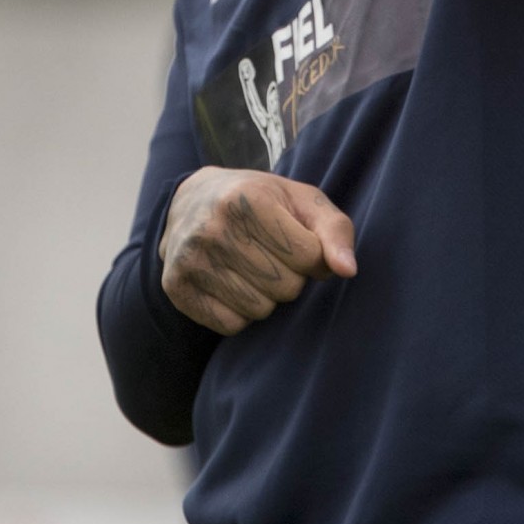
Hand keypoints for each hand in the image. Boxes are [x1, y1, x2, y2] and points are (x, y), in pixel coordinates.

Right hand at [159, 167, 357, 334]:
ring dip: (267, 296)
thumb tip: (347, 271)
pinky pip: (231, 325)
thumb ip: (334, 230)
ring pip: (259, 309)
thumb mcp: (302, 201)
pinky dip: (240, 312)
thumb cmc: (261, 201)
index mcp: (248, 199)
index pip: (308, 256)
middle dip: (291, 277)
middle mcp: (213, 228)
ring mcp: (190, 259)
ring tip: (253, 266)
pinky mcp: (176, 288)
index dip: (313, 255)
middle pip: (285, 287)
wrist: (193, 200)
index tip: (299, 241)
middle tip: (273, 255)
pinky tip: (232, 282)